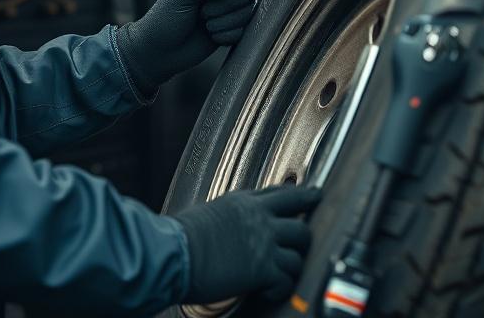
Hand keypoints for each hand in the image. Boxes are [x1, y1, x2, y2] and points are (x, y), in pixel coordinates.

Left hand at [116, 0, 258, 92]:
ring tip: (204, 25)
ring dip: (226, 21)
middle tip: (204, 12)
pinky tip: (210, 36)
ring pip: (247, 9)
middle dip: (230, 2)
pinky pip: (243, 30)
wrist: (159, 52)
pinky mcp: (231, 29)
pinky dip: (227, 35)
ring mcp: (228, 9)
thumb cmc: (164, 18)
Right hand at [173, 185, 320, 304]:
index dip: (301, 195)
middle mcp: (258, 218)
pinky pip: (287, 279)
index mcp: (243, 202)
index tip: (311, 195)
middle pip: (300, 220)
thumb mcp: (209, 212)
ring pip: (299, 251)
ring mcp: (264, 242)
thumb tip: (232, 226)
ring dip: (292, 265)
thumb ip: (230, 215)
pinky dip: (280, 288)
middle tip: (305, 241)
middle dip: (304, 233)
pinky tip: (269, 290)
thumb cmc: (179, 236)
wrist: (173, 253)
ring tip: (282, 273)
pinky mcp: (263, 269)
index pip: (281, 193)